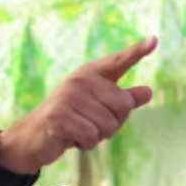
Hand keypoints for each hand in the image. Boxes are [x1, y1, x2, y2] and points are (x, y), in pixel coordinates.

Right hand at [0, 36, 157, 173]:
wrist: (31, 137)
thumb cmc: (68, 120)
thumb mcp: (96, 107)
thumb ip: (121, 100)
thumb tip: (148, 92)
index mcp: (90, 74)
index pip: (118, 61)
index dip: (136, 52)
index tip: (154, 41)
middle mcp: (80, 81)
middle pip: (123, 106)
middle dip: (112, 124)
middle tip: (88, 123)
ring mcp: (68, 98)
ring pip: (108, 126)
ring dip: (96, 137)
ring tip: (77, 130)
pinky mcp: (60, 117)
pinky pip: (92, 137)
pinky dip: (85, 144)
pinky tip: (70, 138)